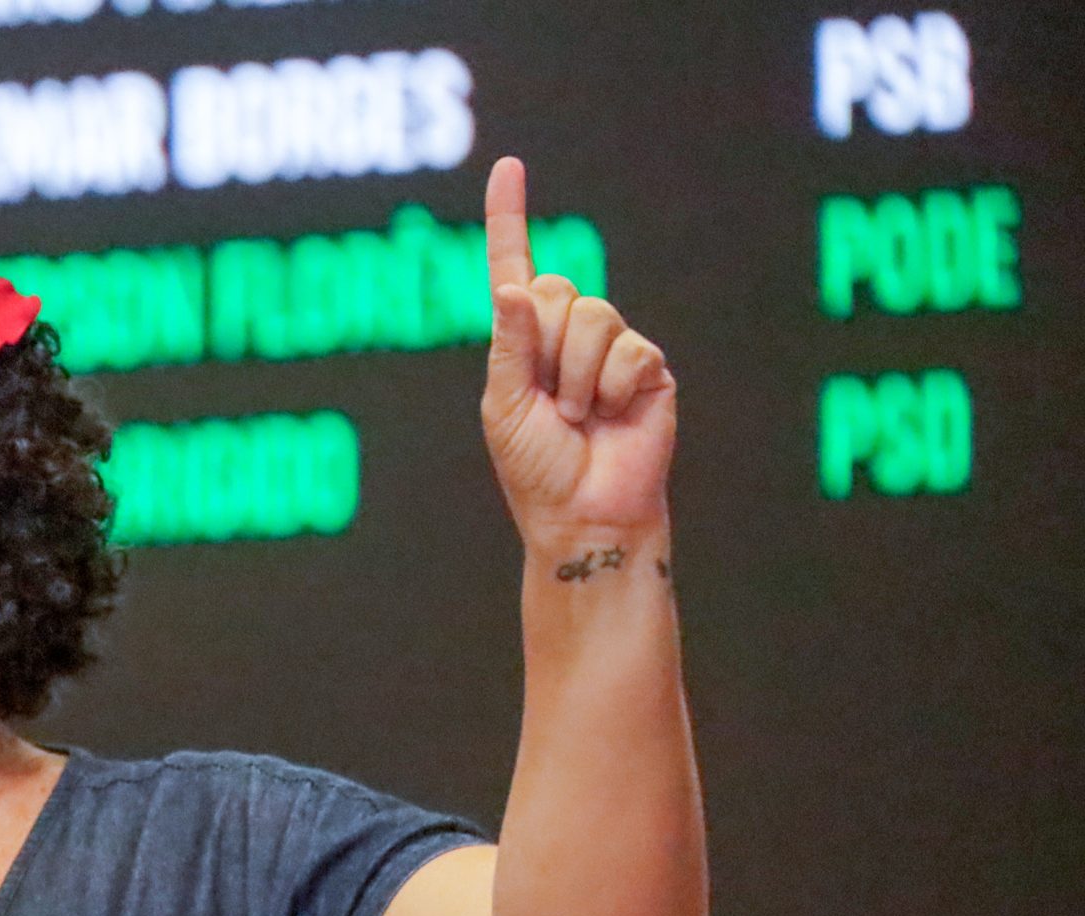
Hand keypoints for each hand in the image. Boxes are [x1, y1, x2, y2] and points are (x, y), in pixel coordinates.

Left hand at [479, 157, 675, 551]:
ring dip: (575, 375)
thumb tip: (516, 287)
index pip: (515, 267)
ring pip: (591, 316)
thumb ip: (510, 346)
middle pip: (556, 289)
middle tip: (550, 401)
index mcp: (523, 341)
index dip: (510, 218)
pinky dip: (611, 388)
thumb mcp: (504, 405)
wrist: (585, 513)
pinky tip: (612, 416)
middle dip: (545, 347)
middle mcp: (566, 336)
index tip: (507, 165)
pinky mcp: (647, 366)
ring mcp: (610, 348)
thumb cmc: (536, 468)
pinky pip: (627, 349)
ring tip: (578, 416)